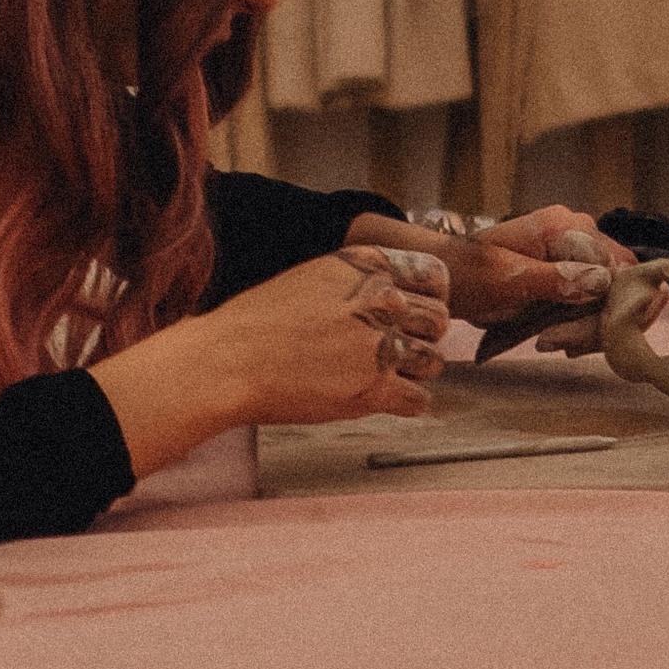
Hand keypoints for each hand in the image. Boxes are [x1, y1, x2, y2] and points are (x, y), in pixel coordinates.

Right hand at [204, 243, 450, 424]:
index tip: (416, 311)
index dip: (429, 297)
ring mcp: (381, 345)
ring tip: (379, 372)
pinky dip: (403, 402)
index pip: (434, 276)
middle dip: (423, 336)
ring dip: (414, 371)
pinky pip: (419, 400)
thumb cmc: (259, 322)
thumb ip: (359, 284)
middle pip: (439, 320)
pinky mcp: (376, 389)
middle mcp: (380, 300)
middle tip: (394, 347)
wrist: (229, 361)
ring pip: (434, 361)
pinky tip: (375, 395)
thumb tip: (394, 300)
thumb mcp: (312, 278)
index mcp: (365, 266)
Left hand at [454, 206, 642, 353]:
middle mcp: (580, 235)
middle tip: (560, 345)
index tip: (574, 336)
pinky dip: (586, 328)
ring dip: (591, 330)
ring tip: (553, 341)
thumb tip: (602, 281)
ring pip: (615, 300)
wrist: (448, 278)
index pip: (618, 268)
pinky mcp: (575, 275)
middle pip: (622, 286)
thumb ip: (555, 279)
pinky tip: (559, 339)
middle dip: (598, 324)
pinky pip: (600, 305)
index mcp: (565, 226)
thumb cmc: (468, 273)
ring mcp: (580, 255)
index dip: (608, 308)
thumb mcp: (507, 279)